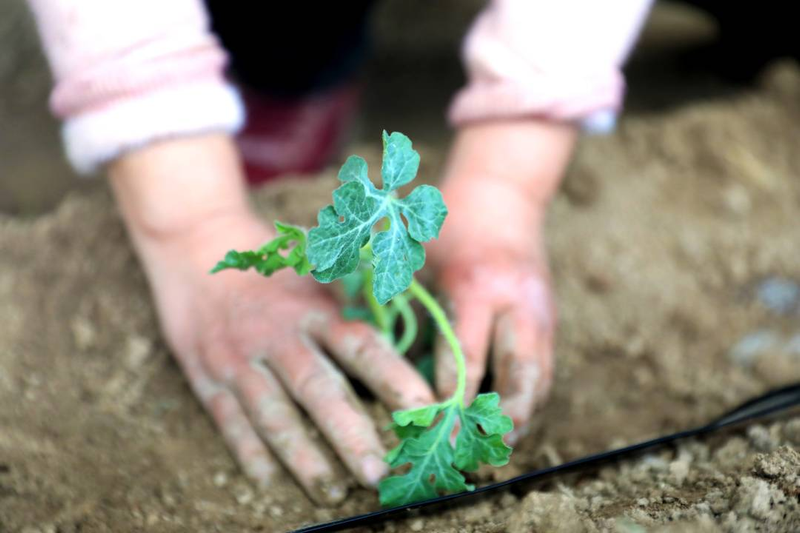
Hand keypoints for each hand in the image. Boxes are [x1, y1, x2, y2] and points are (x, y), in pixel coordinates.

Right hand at [109, 136, 434, 503]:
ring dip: (304, 458)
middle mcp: (280, 336)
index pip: (363, 348)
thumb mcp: (316, 270)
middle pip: (321, 391)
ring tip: (333, 493)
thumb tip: (407, 331)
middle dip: (352, 436)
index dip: (397, 381)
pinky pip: (228, 421)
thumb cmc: (271, 263)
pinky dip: (248, 452)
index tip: (429, 414)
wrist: (195, 242)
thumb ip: (354, 302)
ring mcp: (240, 359)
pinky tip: (268, 482)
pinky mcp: (206, 375)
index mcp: (315, 309)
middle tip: (381, 474)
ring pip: (274, 416)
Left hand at [428, 121, 575, 442]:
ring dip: (519, 420)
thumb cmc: (446, 228)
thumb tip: (393, 372)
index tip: (428, 435)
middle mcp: (517, 304)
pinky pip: (543, 371)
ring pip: (539, 381)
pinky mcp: (551, 320)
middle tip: (474, 458)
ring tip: (491, 452)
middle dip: (498, 423)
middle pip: (519, 379)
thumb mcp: (417, 257)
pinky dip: (527, 401)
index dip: (448, 404)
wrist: (502, 198)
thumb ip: (407, 310)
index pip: (465, 360)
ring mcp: (542, 313)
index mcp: (477, 287)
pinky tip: (505, 423)